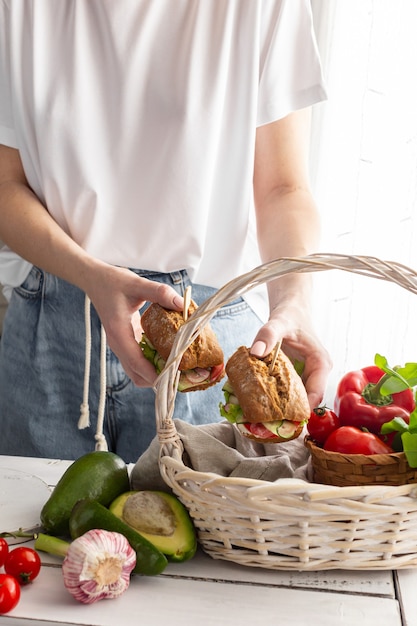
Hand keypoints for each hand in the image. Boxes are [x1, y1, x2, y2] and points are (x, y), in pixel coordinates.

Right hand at [85, 264, 183, 386]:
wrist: (95, 280)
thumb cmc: (113, 282)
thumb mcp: (137, 283)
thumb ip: (159, 293)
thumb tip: (182, 303)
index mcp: (118, 333)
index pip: (136, 362)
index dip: (153, 374)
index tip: (171, 380)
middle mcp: (118, 344)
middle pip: (137, 374)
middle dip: (157, 379)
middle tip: (180, 375)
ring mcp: (121, 345)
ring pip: (137, 371)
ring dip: (155, 373)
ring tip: (177, 367)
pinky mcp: (126, 342)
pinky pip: (138, 361)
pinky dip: (152, 364)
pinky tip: (168, 354)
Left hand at [250, 301, 331, 409]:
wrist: (290, 310)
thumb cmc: (290, 315)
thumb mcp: (278, 322)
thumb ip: (268, 335)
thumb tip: (256, 353)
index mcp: (321, 364)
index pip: (316, 394)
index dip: (301, 410)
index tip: (282, 419)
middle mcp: (316, 374)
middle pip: (305, 401)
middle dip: (287, 413)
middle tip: (265, 423)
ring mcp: (305, 377)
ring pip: (294, 399)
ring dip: (279, 408)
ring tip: (258, 418)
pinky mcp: (294, 377)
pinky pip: (285, 392)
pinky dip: (272, 398)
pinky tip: (256, 403)